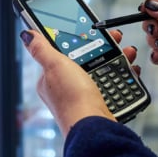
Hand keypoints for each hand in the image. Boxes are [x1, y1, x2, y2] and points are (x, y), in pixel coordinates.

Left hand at [20, 29, 138, 135]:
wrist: (94, 126)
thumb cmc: (72, 98)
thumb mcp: (55, 65)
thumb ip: (41, 49)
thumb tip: (27, 35)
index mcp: (51, 78)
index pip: (64, 51)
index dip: (79, 39)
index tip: (92, 30)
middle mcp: (66, 88)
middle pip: (86, 59)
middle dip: (103, 47)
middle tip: (116, 38)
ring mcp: (84, 96)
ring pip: (103, 70)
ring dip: (117, 58)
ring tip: (127, 52)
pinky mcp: (100, 104)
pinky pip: (114, 84)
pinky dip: (123, 75)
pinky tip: (130, 70)